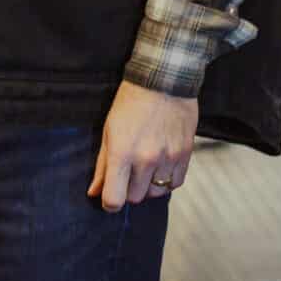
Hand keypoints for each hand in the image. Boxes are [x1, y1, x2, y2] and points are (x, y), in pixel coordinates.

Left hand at [87, 81, 198, 211]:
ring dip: (149, 185)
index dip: (109, 202)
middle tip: (129, 172)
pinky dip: (167, 180)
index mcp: (122, 153)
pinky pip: (175, 183)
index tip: (110, 194)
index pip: (114, 200)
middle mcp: (146, 159)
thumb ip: (102, 165)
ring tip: (147, 167)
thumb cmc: (131, 102)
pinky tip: (162, 165)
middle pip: (135, 198)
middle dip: (129, 189)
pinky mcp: (185, 153)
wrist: (164, 79)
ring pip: (156, 193)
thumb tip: (94, 192)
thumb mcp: (109, 130)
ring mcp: (168, 157)